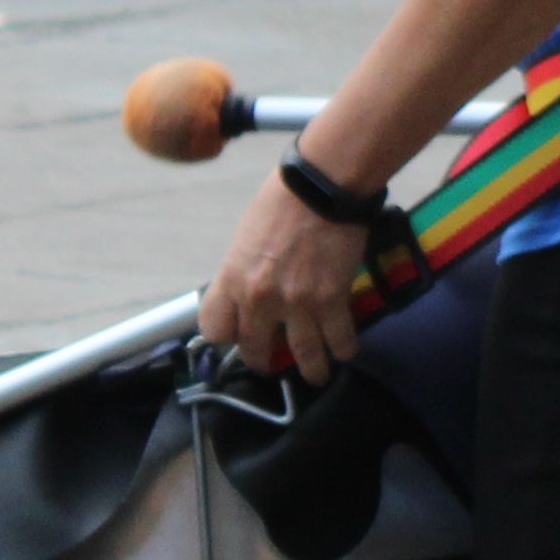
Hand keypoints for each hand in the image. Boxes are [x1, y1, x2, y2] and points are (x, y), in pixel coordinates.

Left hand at [199, 165, 367, 384]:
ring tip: (316, 374)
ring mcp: (297, 304)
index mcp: (232, 278)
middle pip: (254, 349)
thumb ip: (244, 270)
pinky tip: (345, 350)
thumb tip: (250, 288)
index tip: (235, 336)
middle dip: (263, 360)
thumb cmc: (282, 199)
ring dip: (311, 369)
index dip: (225, 337)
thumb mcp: (246, 237)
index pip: (215, 328)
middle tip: (271, 362)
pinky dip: (344, 348)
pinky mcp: (332, 301)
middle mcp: (259, 299)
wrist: (322, 185)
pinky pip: (338, 338)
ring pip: (302, 355)